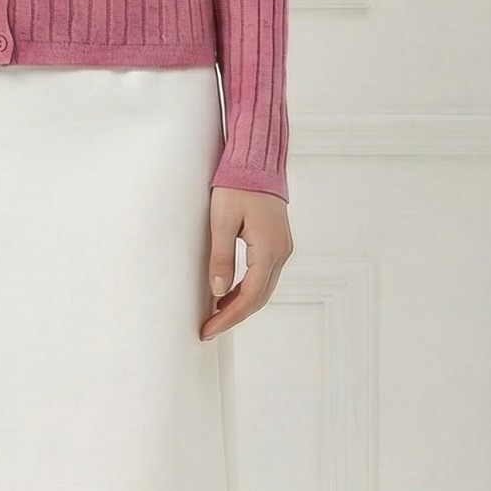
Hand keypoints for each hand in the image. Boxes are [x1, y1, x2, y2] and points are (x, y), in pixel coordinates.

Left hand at [201, 187, 290, 338]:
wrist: (257, 161)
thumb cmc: (237, 186)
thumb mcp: (221, 221)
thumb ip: (221, 258)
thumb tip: (218, 292)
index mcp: (268, 249)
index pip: (249, 297)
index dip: (228, 317)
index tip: (208, 329)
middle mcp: (281, 252)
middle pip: (259, 298)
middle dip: (234, 316)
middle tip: (209, 329)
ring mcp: (282, 247)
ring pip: (263, 288)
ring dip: (241, 304)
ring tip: (215, 315)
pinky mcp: (278, 242)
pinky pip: (264, 275)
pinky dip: (247, 289)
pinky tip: (229, 293)